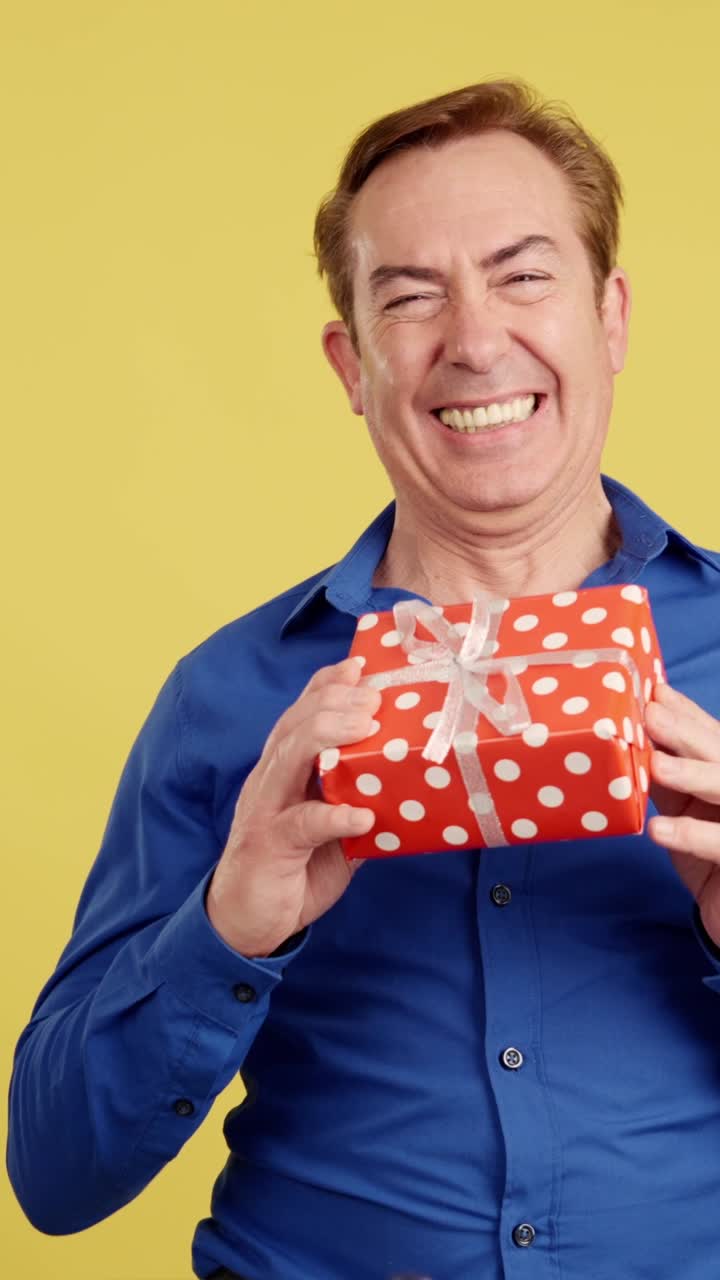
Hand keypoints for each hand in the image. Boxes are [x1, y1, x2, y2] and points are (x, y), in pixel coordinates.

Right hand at [206, 656, 379, 956]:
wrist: (245, 922)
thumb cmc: (292, 869)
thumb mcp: (331, 829)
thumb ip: (357, 802)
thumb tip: (407, 788)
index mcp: (282, 769)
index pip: (300, 712)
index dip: (327, 684)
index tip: (360, 665)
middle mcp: (270, 779)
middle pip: (296, 722)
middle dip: (336, 702)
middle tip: (376, 699)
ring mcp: (267, 809)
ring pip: (290, 755)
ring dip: (330, 736)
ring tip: (369, 730)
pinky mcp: (271, 844)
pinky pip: (303, 823)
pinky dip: (334, 815)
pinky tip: (363, 815)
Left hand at [646, 682, 719, 944]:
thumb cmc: (708, 857)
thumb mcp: (686, 810)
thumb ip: (669, 778)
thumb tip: (633, 736)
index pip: (715, 738)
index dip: (689, 714)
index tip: (656, 692)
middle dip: (688, 735)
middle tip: (652, 716)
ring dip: (694, 775)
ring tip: (656, 765)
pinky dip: (693, 835)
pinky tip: (659, 831)